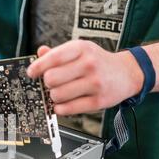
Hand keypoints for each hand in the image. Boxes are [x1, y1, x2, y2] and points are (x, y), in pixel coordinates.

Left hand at [27, 40, 143, 115]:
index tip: (31, 73)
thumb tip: (39, 53)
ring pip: (57, 95)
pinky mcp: (98, 101)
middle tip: (51, 84)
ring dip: (53, 97)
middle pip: (51, 79)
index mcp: (82, 49)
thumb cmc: (97, 62)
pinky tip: (62, 104)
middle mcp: (89, 64)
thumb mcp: (80, 50)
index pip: (53, 58)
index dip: (37, 67)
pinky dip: (60, 108)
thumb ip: (58, 52)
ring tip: (59, 94)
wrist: (127, 73)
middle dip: (47, 83)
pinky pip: (68, 109)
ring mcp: (95, 83)